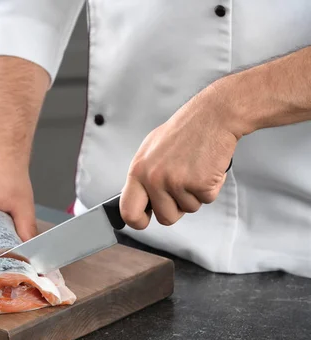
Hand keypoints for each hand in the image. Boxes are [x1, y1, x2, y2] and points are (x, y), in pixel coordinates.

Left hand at [120, 85, 240, 228]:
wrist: (212, 117)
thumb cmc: (183, 132)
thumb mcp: (151, 151)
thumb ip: (143, 177)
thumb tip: (138, 201)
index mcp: (138, 171)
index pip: (129, 211)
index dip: (138, 221)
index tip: (145, 220)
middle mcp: (154, 179)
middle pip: (165, 218)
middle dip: (176, 209)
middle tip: (182, 186)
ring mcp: (177, 182)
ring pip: (188, 209)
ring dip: (195, 195)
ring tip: (194, 169)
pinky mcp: (200, 184)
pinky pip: (206, 200)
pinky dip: (210, 188)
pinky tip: (206, 168)